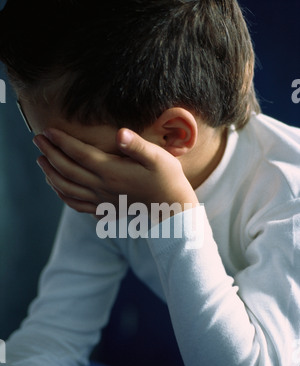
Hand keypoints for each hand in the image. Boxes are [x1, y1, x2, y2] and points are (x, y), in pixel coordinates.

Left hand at [33, 128, 198, 216]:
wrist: (172, 208)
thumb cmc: (167, 180)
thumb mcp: (157, 158)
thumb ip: (137, 146)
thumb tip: (120, 133)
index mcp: (111, 171)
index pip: (79, 153)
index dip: (61, 141)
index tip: (47, 130)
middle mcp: (102, 186)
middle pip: (67, 169)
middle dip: (49, 153)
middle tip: (37, 139)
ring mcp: (101, 199)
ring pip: (67, 187)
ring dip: (50, 173)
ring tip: (40, 161)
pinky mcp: (104, 208)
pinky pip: (76, 204)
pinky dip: (62, 195)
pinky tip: (56, 187)